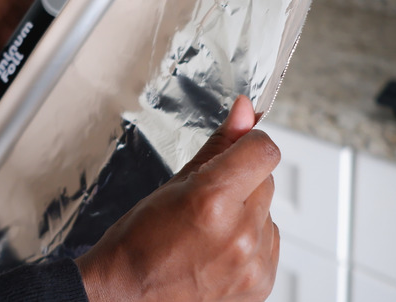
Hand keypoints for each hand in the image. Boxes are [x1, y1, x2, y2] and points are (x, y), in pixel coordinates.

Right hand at [75, 95, 279, 301]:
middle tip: (206, 200)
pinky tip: (217, 249)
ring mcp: (252, 262)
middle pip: (266, 180)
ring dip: (246, 212)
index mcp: (213, 200)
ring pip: (268, 212)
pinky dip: (249, 240)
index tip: (238, 147)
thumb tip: (244, 111)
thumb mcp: (173, 184)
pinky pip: (269, 243)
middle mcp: (239, 233)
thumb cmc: (139, 242)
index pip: (263, 150)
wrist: (127, 295)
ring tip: (207, 230)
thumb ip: (219, 146)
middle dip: (241, 181)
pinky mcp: (260, 282)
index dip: (249, 143)